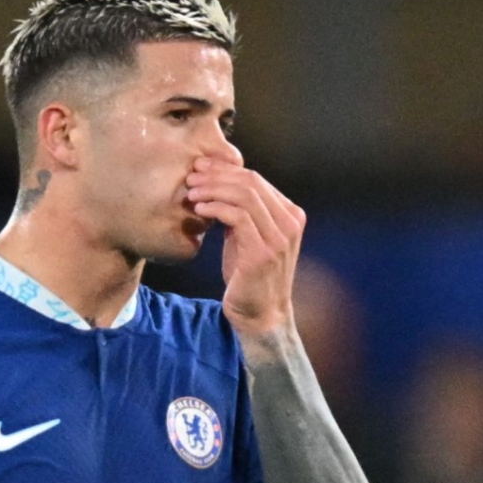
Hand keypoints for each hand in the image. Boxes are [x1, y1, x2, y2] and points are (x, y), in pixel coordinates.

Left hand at [183, 160, 306, 338]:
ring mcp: (280, 239)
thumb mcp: (248, 236)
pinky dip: (215, 207)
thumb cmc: (249, 275)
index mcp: (291, 216)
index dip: (224, 169)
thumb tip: (215, 182)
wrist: (260, 314)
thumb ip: (242, 212)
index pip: (256, 179)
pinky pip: (238, 216)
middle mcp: (291, 224)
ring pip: (244, 195)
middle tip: (191, 178)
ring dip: (212, 189)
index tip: (199, 168)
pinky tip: (199, 209)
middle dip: (216, 175)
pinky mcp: (264, 252)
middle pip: (251, 182)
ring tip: (191, 193)